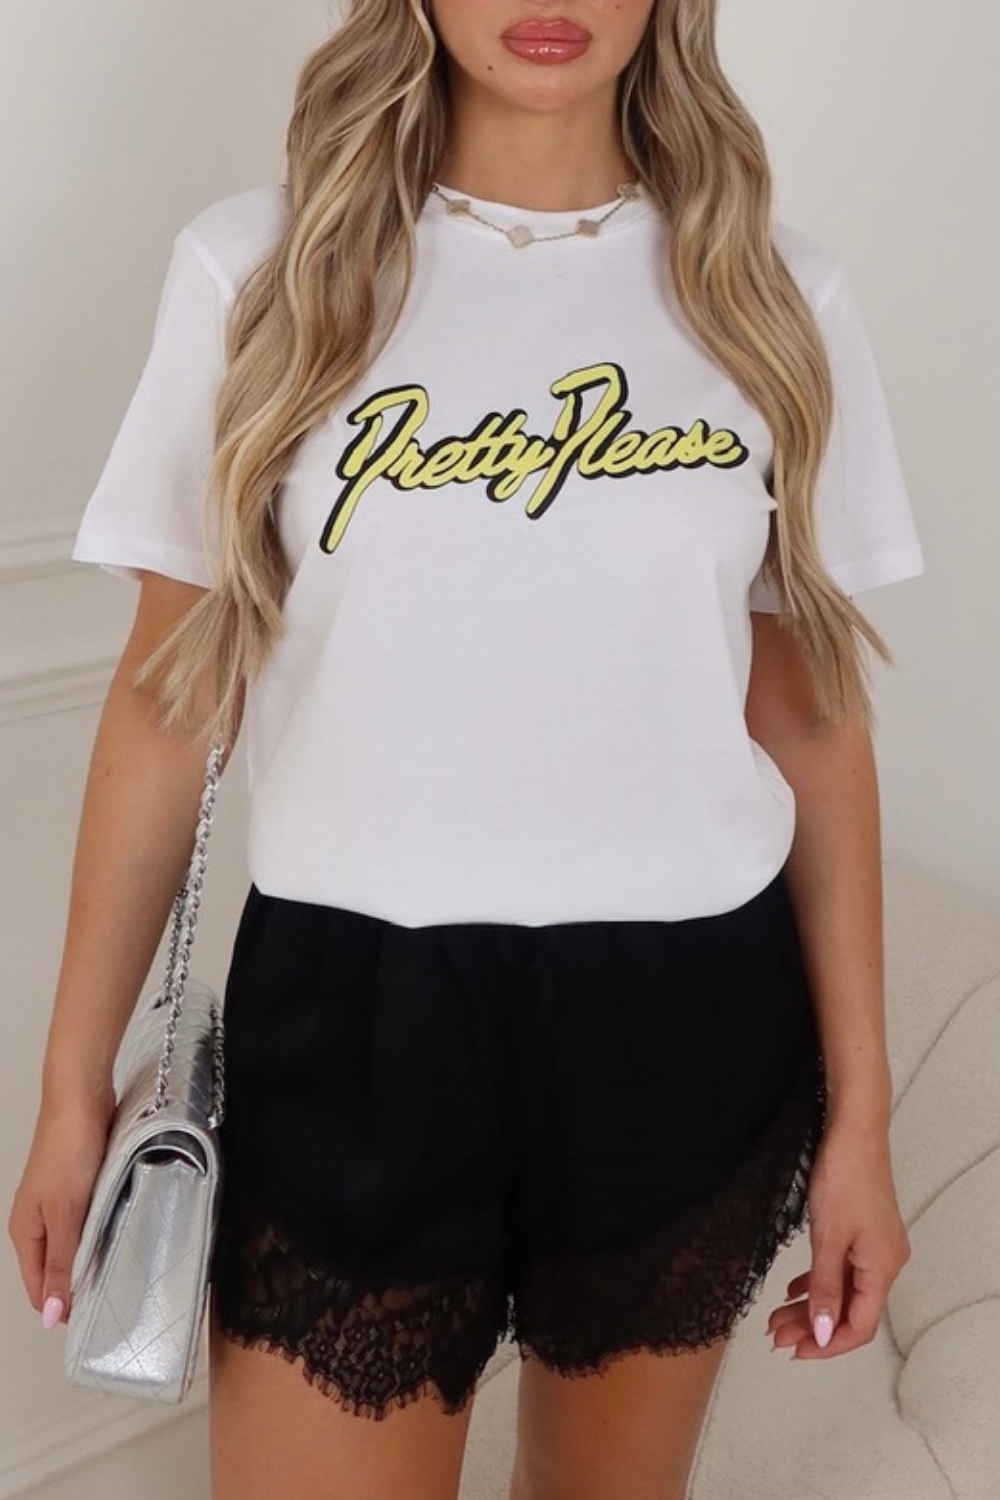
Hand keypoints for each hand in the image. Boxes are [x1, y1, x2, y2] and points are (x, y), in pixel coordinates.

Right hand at [7, 1088, 116, 1328]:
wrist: (81, 1099)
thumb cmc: (68, 1149)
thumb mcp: (66, 1214)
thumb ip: (62, 1264)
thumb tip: (52, 1314)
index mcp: (26, 1232)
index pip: (40, 1288)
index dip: (64, 1307)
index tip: (94, 1319)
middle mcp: (37, 1220)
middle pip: (55, 1268)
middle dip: (79, 1285)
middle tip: (113, 1296)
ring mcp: (57, 1202)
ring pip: (74, 1244)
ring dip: (92, 1257)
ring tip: (119, 1268)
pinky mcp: (79, 1185)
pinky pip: (88, 1221)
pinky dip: (101, 1231)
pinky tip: (120, 1233)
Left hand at [765, 1117, 910, 1359]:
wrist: (853, 1131)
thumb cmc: (844, 1177)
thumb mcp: (828, 1238)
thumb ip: (824, 1288)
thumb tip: (822, 1333)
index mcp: (883, 1269)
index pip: (860, 1326)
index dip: (827, 1345)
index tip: (796, 1352)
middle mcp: (885, 1262)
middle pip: (849, 1311)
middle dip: (812, 1327)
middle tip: (776, 1336)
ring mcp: (875, 1247)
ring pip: (842, 1290)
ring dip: (811, 1306)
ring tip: (777, 1318)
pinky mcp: (863, 1231)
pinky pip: (841, 1269)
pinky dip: (818, 1281)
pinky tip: (793, 1290)